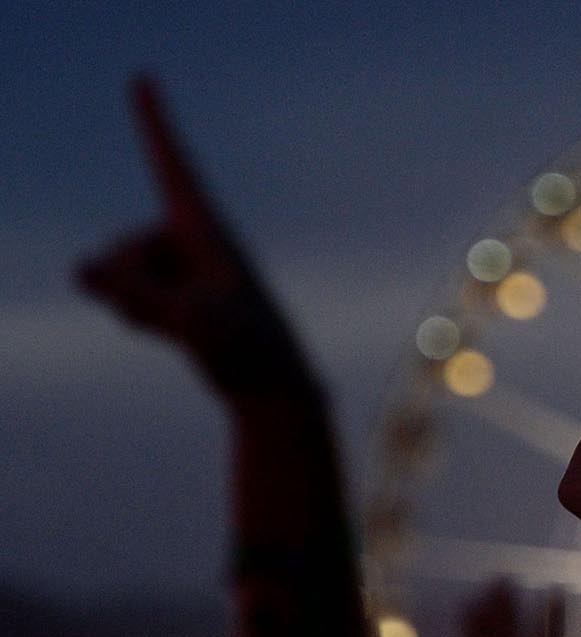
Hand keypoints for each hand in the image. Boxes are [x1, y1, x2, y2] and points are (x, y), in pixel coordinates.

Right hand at [75, 77, 307, 399]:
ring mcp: (176, 267)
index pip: (172, 166)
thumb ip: (135, 293)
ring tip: (190, 328)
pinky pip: (122, 296)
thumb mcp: (191, 322)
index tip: (142, 77)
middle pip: (121, 247)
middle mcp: (189, 239)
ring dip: (134, 307)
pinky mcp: (169, 292)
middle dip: (131, 283)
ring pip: (115, 273)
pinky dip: (135, 318)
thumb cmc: (247, 350)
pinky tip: (175, 334)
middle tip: (188, 316)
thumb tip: (80, 269)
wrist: (271, 387)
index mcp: (206, 230)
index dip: (155, 122)